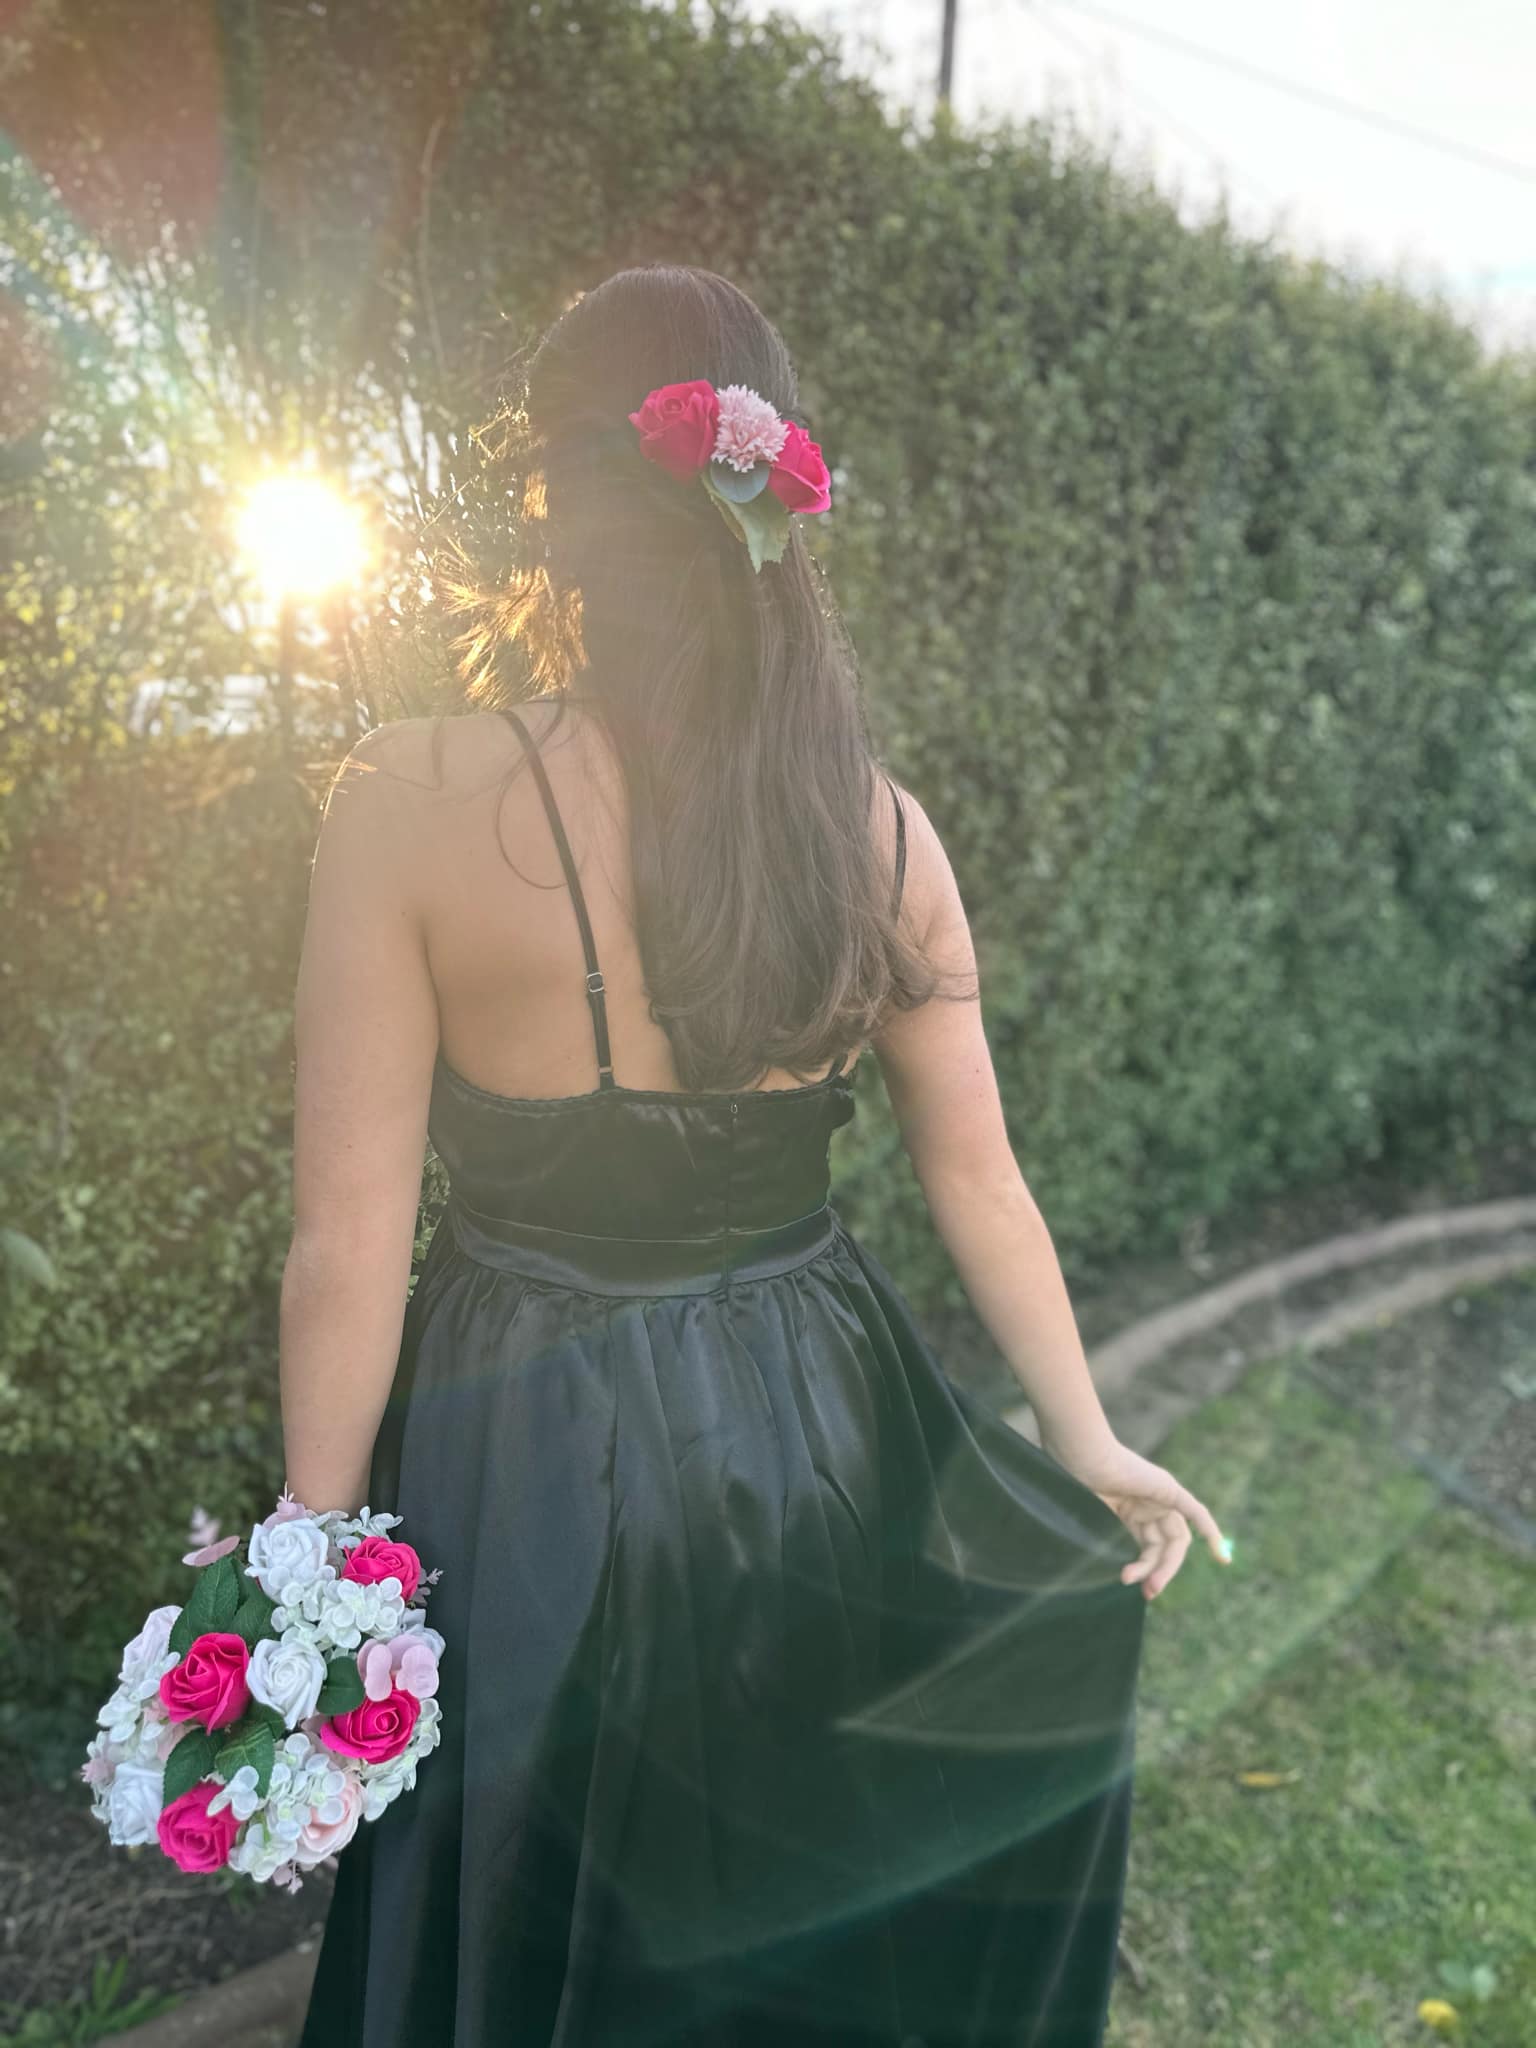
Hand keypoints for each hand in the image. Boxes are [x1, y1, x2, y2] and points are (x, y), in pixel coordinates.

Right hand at [1046, 1433, 1231, 1600]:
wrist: (1076, 1456)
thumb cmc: (1071, 1485)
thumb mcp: (1091, 1523)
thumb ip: (1105, 1545)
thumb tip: (1114, 1577)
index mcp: (1127, 1511)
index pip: (1148, 1546)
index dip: (1145, 1570)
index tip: (1137, 1588)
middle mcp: (1147, 1504)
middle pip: (1163, 1547)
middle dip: (1157, 1573)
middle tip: (1147, 1593)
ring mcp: (1159, 1496)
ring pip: (1175, 1539)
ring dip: (1166, 1566)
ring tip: (1147, 1583)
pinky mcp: (1168, 1489)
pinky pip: (1196, 1513)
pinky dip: (1209, 1532)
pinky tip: (1221, 1557)